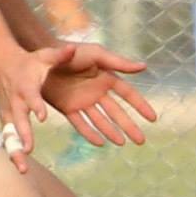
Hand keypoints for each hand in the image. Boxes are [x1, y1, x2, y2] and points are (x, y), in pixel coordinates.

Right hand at [0, 42, 75, 172]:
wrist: (0, 64)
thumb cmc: (28, 63)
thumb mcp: (44, 56)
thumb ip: (60, 55)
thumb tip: (72, 48)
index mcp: (27, 86)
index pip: (31, 97)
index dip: (36, 105)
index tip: (43, 116)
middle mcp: (16, 101)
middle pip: (17, 120)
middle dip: (22, 135)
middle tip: (28, 150)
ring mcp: (9, 112)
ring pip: (10, 134)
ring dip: (15, 150)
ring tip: (23, 169)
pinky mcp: (7, 119)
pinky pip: (10, 138)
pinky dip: (14, 151)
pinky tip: (21, 168)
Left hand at [42, 42, 159, 147]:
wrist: (43, 55)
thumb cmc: (71, 52)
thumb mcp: (97, 54)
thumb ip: (119, 62)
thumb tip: (144, 67)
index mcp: (107, 78)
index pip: (128, 94)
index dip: (141, 106)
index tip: (152, 118)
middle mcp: (97, 92)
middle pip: (117, 113)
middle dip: (129, 126)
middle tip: (141, 141)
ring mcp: (82, 101)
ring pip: (101, 121)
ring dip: (112, 132)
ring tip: (122, 144)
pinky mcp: (67, 107)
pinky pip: (81, 124)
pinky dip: (90, 134)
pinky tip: (100, 143)